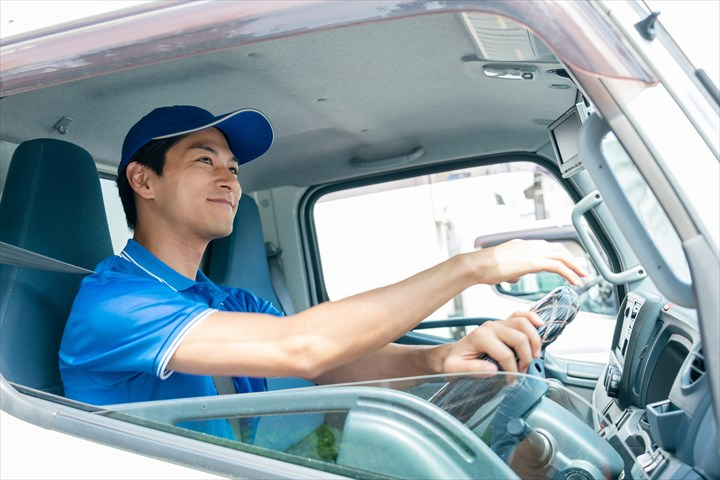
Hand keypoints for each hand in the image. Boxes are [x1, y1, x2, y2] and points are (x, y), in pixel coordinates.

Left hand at [441, 311, 543, 374]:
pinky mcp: (504, 324)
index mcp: (480, 337)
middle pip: (519, 338)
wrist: (453, 355)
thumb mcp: (455, 369)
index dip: (512, 370)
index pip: (506, 354)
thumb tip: (493, 369)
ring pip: (524, 324)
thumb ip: (471, 369)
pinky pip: (521, 315)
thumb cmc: (455, 362)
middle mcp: (490, 326)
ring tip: (534, 356)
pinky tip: (540, 325)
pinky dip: (532, 318)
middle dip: (526, 357)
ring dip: (534, 341)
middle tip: (522, 371)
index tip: (511, 380)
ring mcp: (498, 323)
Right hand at [469, 239, 587, 285]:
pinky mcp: (532, 262)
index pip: (547, 247)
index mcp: (522, 245)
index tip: (567, 263)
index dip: (560, 255)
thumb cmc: (484, 268)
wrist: (477, 265)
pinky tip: (573, 281)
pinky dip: (568, 273)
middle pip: (558, 249)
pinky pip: (557, 266)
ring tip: (582, 276)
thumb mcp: (501, 268)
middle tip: (581, 270)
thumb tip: (516, 276)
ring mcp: (531, 252)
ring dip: (574, 266)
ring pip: (561, 256)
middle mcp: (529, 245)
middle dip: (572, 259)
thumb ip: (512, 271)